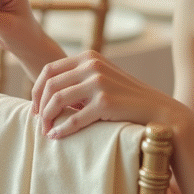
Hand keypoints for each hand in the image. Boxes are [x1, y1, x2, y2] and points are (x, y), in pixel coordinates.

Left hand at [31, 52, 172, 138]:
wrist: (158, 110)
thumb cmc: (125, 99)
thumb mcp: (101, 79)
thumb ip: (78, 80)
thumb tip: (44, 95)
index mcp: (89, 57)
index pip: (49, 70)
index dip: (36, 90)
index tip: (35, 108)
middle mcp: (92, 65)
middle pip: (50, 85)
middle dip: (39, 106)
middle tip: (39, 122)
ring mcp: (99, 82)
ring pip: (57, 100)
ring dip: (47, 118)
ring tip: (46, 130)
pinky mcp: (105, 102)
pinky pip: (74, 118)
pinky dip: (61, 129)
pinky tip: (56, 136)